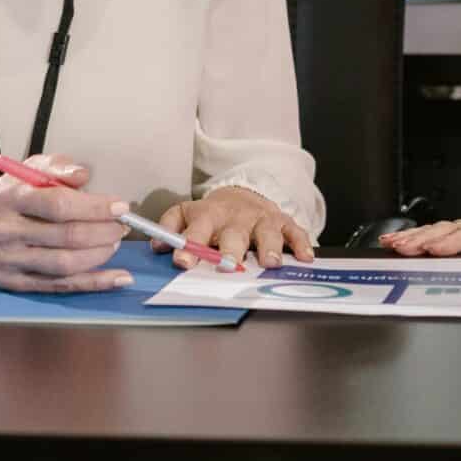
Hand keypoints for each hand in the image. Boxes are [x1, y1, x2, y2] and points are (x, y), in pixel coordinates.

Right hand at [0, 153, 131, 293]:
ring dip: (99, 255)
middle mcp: (3, 230)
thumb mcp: (31, 169)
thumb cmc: (14, 194)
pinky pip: (59, 286)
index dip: (94, 207)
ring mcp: (6, 260)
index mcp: (9, 197)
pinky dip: (93, 283)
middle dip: (103, 232)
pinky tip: (116, 278)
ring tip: (115, 243)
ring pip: (64, 264)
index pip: (57, 204)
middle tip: (122, 227)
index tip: (120, 207)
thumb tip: (82, 175)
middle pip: (64, 236)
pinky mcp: (12, 281)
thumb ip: (58, 167)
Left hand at [156, 186, 315, 271]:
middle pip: (234, 234)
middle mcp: (237, 217)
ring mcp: (262, 219)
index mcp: (209, 215)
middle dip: (231, 250)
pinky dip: (301, 243)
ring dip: (269, 247)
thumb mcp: (187, 212)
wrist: (244, 194)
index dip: (189, 245)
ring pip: (267, 232)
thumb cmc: (214, 214)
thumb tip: (155, 245)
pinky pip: (295, 232)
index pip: (197, 230)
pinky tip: (305, 257)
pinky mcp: (283, 222)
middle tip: (227, 266)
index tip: (182, 261)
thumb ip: (170, 226)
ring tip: (270, 263)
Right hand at [378, 207, 460, 256]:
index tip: (437, 250)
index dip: (456, 243)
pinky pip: (433, 235)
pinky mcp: (458, 238)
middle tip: (404, 248)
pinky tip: (393, 241)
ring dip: (414, 237)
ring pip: (438, 232)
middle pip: (451, 234)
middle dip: (425, 240)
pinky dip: (412, 237)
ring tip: (393, 243)